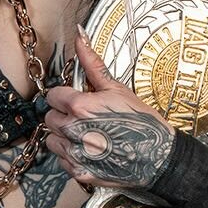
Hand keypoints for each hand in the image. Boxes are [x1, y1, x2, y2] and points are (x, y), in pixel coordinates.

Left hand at [44, 29, 173, 190]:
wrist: (158, 156)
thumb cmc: (141, 122)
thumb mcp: (117, 88)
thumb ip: (92, 63)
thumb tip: (79, 36)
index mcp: (80, 106)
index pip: (52, 96)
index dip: (64, 96)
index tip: (75, 99)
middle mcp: (73, 130)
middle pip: (49, 118)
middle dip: (63, 116)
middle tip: (83, 117)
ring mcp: (75, 153)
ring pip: (52, 140)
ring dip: (64, 136)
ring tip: (86, 134)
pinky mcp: (79, 172)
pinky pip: (62, 161)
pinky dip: (71, 156)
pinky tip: (90, 150)